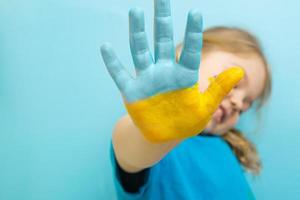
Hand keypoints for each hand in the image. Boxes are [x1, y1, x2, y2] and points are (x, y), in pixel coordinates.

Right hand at [101, 0, 243, 142]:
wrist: (164, 136)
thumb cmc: (186, 121)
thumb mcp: (205, 109)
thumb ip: (218, 90)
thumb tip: (239, 71)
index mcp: (184, 75)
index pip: (190, 50)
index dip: (192, 33)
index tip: (195, 12)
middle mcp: (164, 72)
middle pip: (162, 41)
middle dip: (162, 19)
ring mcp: (147, 80)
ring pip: (141, 51)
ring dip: (138, 33)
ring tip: (136, 11)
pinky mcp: (132, 91)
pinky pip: (120, 74)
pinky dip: (113, 62)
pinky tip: (105, 47)